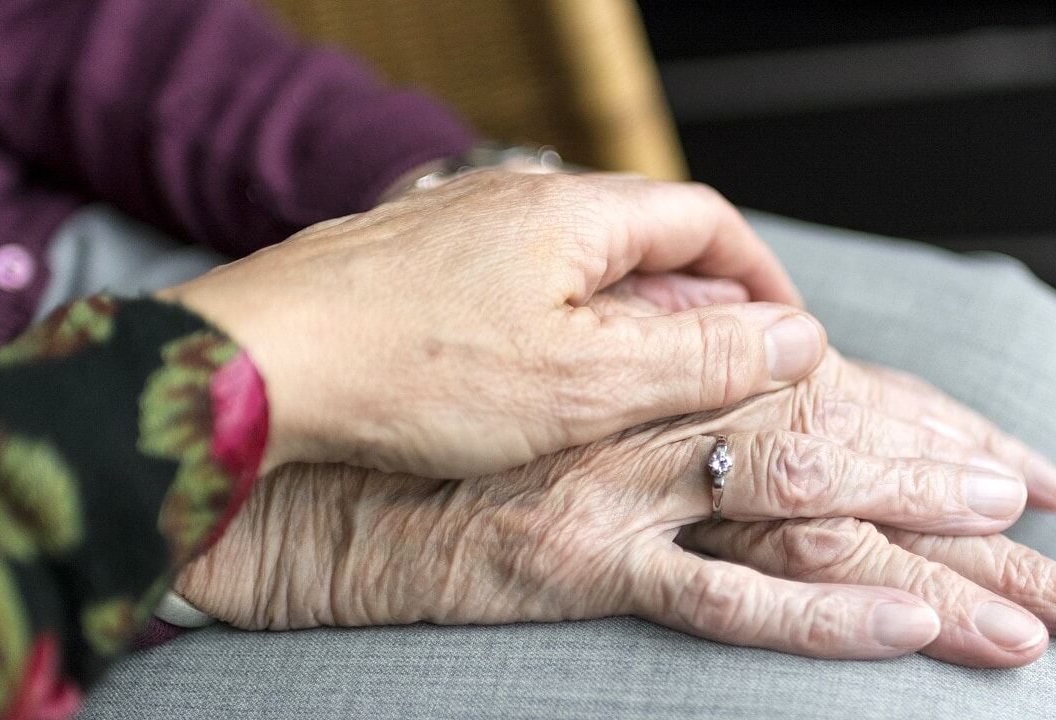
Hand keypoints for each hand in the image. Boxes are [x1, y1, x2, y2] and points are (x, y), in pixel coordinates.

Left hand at [157, 171, 821, 476]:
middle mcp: (520, 198)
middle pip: (645, 235)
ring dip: (628, 313)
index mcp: (576, 213)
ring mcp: (462, 223)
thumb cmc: (414, 371)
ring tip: (637, 383)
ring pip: (578, 260)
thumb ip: (699, 357)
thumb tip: (797, 338)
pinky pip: (516, 279)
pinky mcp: (415, 260)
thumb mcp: (585, 381)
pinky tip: (539, 375)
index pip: (706, 220)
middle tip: (719, 371)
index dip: (759, 277)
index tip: (785, 333)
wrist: (258, 366)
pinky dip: (557, 321)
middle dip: (698, 300)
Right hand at [176, 349, 1055, 667]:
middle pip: (844, 444)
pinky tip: (906, 626)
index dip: (927, 425)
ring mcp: (628, 487)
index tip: (1017, 461)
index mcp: (663, 372)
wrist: (324, 469)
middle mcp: (659, 414)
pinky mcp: (584, 559)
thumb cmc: (446, 423)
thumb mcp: (561, 393)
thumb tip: (731, 379)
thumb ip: (650, 385)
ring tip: (1034, 602)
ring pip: (808, 505)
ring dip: (927, 548)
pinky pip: (722, 593)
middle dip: (960, 484)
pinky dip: (821, 611)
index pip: (831, 392)